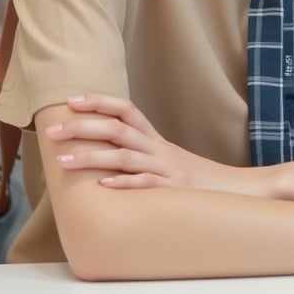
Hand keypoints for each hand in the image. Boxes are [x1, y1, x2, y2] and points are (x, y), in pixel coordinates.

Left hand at [45, 93, 268, 198]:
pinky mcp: (174, 192)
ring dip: (91, 156)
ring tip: (62, 160)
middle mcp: (160, 150)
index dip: (99, 101)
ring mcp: (167, 170)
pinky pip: (146, 185)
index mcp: (157, 141)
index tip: (71, 100)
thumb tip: (106, 157)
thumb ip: (143, 156)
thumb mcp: (170, 163)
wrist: (240, 193)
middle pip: (117, 129)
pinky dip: (123, 183)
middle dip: (82, 127)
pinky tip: (102, 185)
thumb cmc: (199, 182)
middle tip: (52, 130)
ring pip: (124, 156)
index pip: (126, 110)